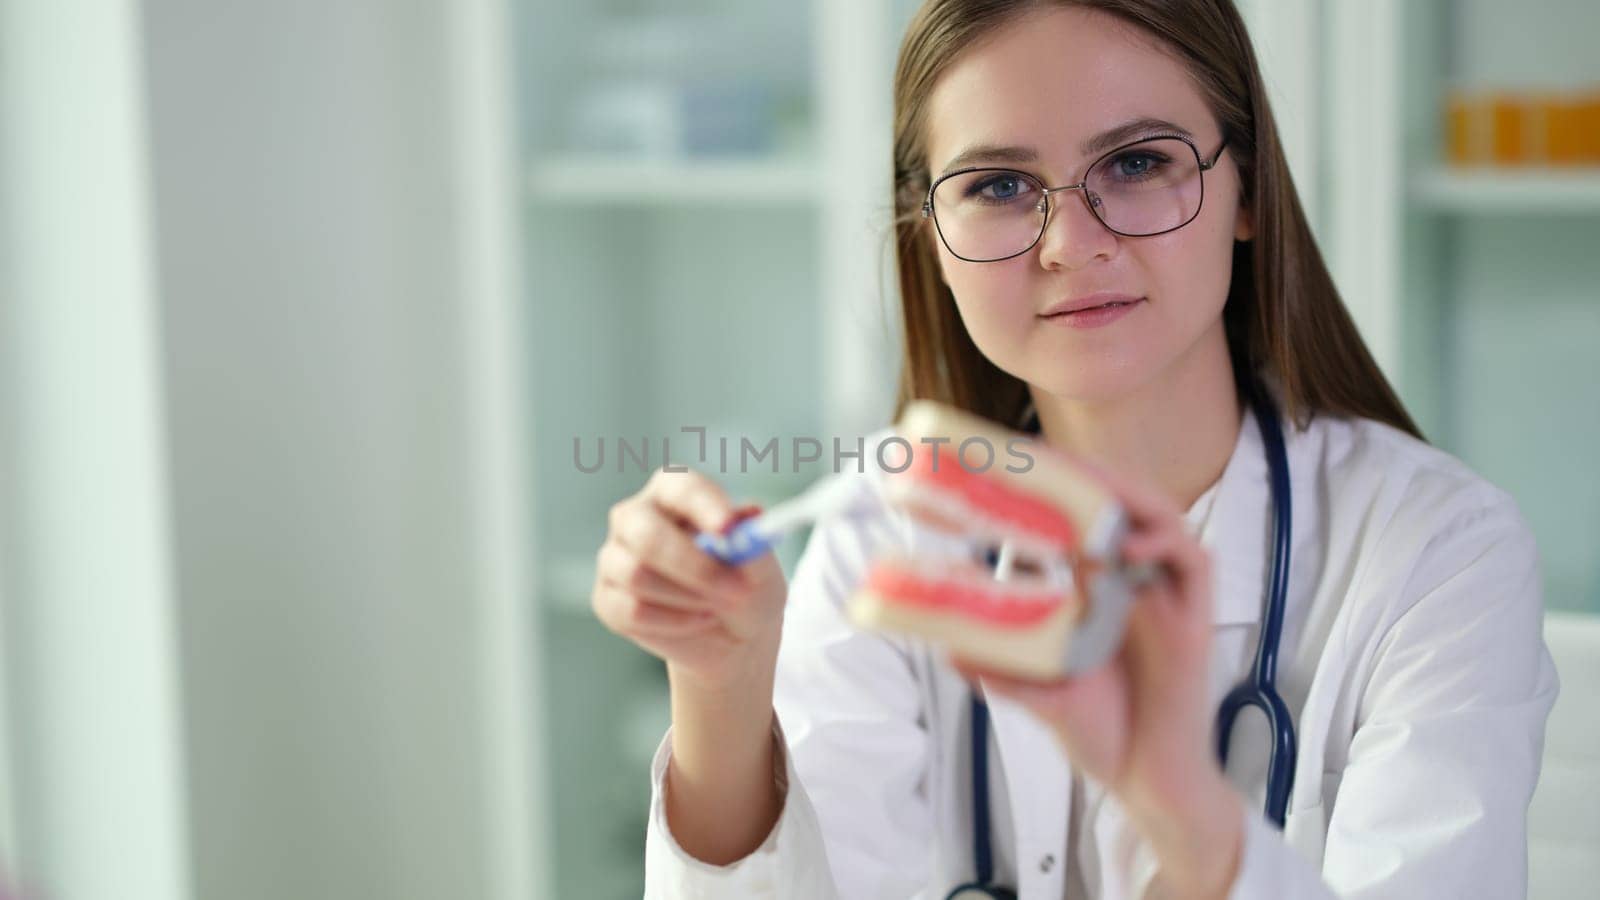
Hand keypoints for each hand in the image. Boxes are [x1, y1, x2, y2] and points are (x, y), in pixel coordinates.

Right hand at [592, 466, 787, 689]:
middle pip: (647, 534)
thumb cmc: (745, 584)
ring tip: (719, 606)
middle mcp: (635, 517)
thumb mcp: (761, 567)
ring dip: (689, 598)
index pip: (681, 488)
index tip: (729, 529)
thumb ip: (752, 546)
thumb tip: (743, 526)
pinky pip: (631, 610)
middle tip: (736, 590)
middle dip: (694, 566)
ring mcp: (615, 557)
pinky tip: (697, 620)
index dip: (704, 506)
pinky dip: (674, 622)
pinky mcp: (607, 598)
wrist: (732, 633)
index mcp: (673, 492)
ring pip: (637, 575)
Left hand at [949, 458, 1243, 897]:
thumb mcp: (1040, 692)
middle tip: (1036, 454)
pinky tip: (1125, 546)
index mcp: (1101, 584)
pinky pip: (1191, 558)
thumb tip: (948, 649)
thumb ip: (1000, 669)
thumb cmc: (1100, 730)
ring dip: (1124, 493)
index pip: (1082, 514)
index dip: (1055, 482)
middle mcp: (1136, 578)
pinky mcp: (1195, 616)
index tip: (1009, 458)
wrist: (1145, 778)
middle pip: (1121, 502)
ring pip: (1159, 514)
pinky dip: (1162, 541)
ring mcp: (1167, 594)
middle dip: (1084, 472)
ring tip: (1084, 482)